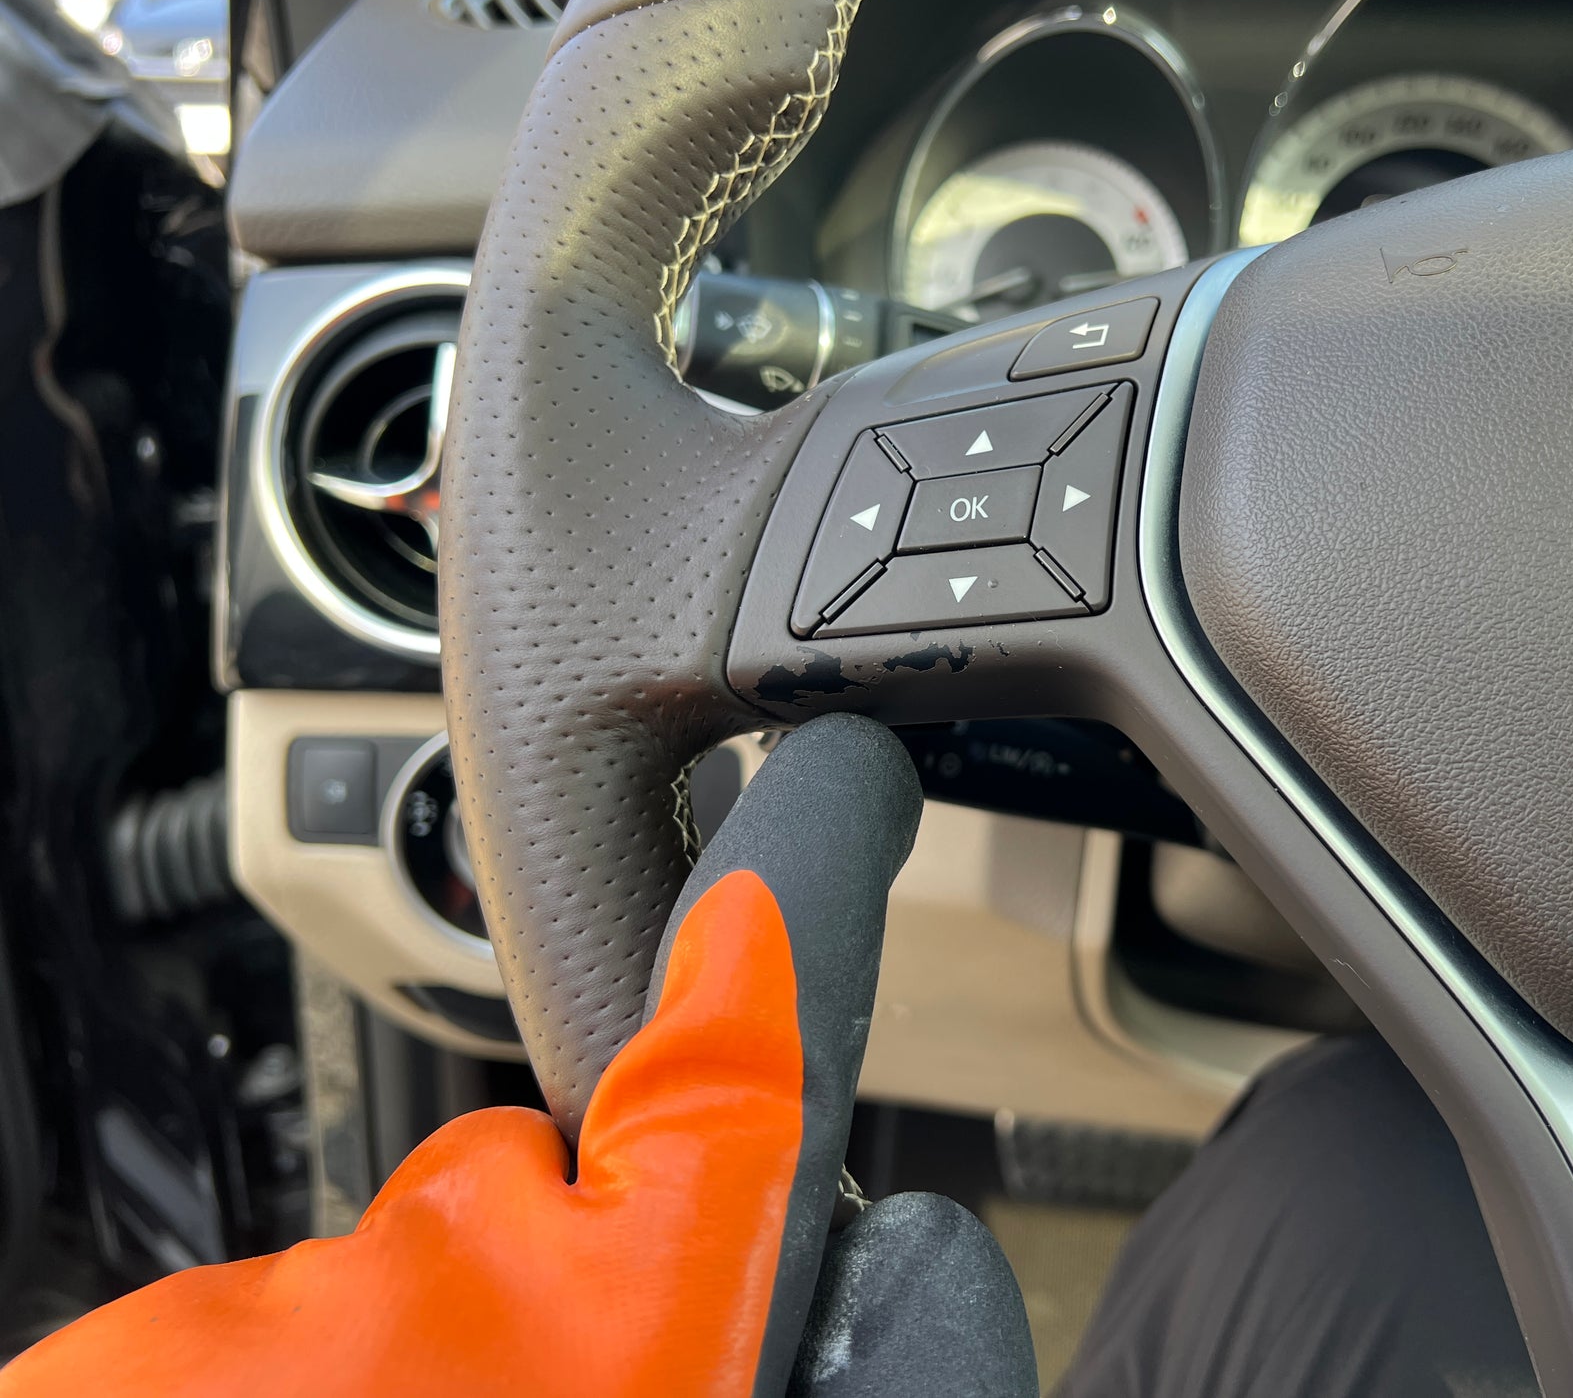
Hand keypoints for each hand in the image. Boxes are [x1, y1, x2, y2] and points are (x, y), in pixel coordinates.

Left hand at [1, 716, 1035, 1396]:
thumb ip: (815, 1366)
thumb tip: (864, 1273)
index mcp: (627, 1348)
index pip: (727, 1086)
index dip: (776, 934)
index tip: (784, 845)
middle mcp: (437, 1300)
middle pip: (514, 1198)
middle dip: (535, 1294)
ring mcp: (239, 1335)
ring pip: (357, 1297)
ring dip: (374, 1396)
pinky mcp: (93, 1371)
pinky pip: (213, 1362)